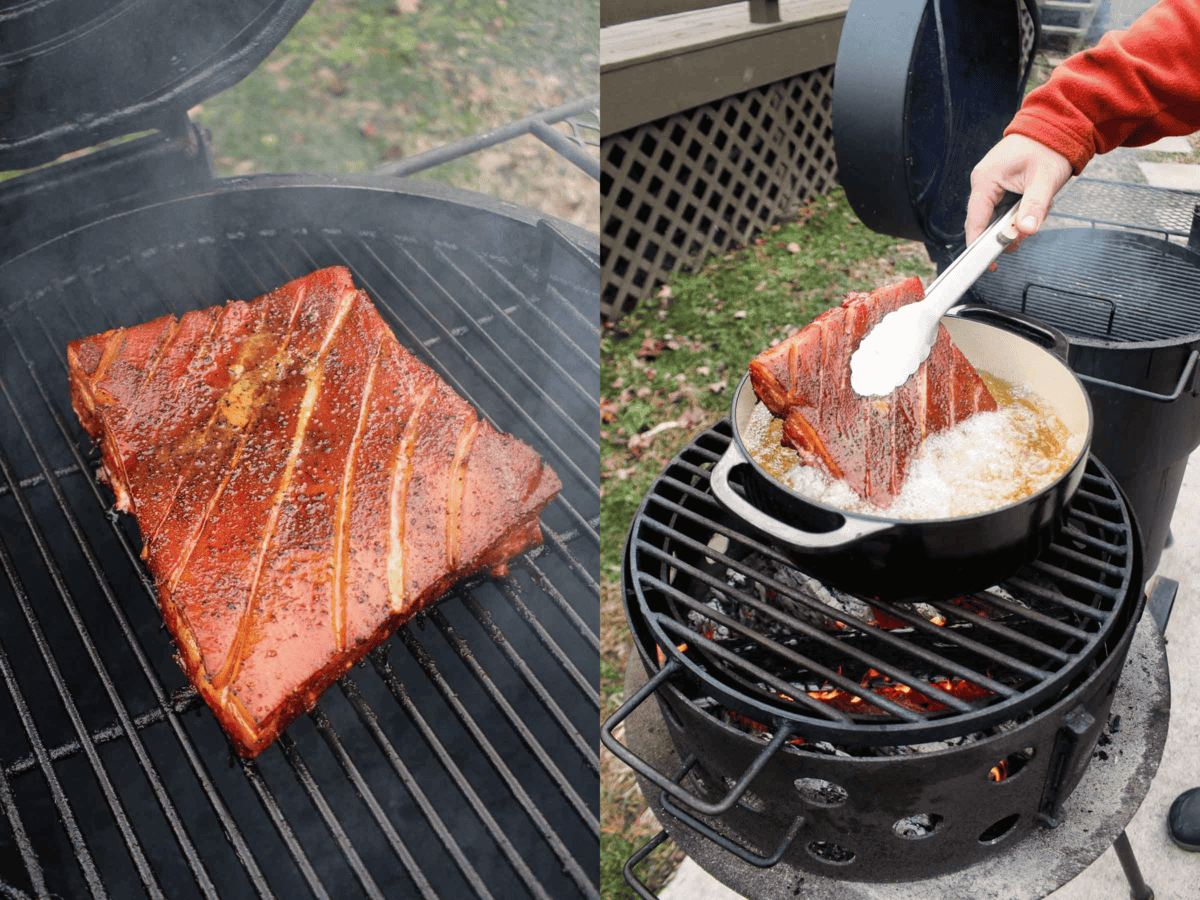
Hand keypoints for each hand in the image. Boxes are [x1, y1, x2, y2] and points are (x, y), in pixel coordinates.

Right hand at [965, 134, 1072, 251]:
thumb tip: (1025, 231)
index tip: (989, 263)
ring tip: (1041, 206)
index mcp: (985, 179)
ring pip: (999, 216)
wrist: (1056, 125)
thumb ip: (1034, 206)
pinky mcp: (1001, 185)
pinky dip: (1022, 210)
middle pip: (987, 221)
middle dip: (1009, 230)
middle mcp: (983, 182)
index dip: (980, 244)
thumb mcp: (1045, 179)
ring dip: (1019, 219)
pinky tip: (1037, 200)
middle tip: (1029, 231)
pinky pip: (1006, 207)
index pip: (976, 220)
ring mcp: (991, 183)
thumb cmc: (1049, 146)